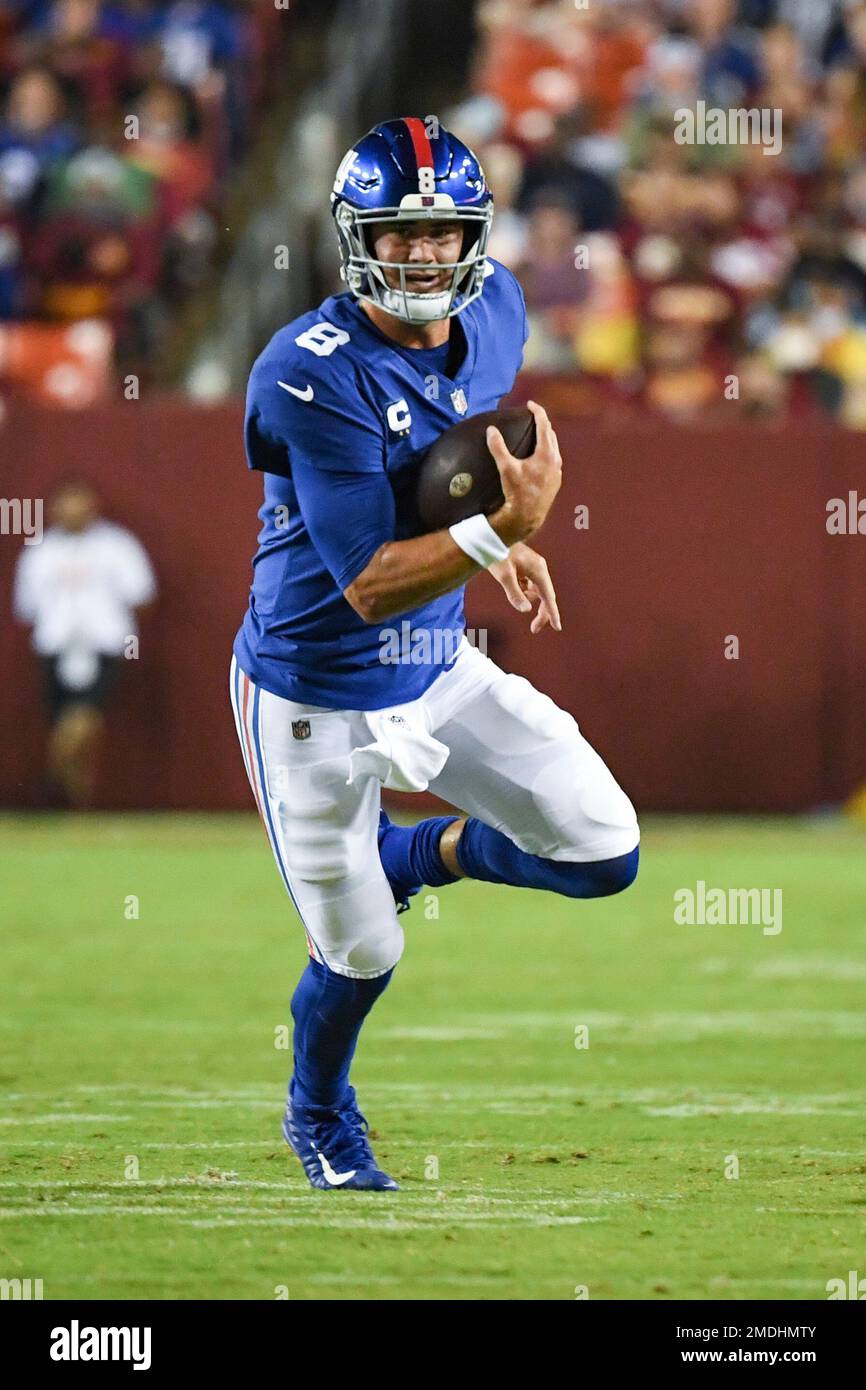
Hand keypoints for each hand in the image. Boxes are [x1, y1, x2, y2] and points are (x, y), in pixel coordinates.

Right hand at [487, 400, 561, 545]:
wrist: (527, 517)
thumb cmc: (517, 492)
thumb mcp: (506, 468)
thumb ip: (498, 447)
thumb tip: (491, 430)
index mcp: (546, 454)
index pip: (544, 425)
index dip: (537, 412)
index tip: (530, 404)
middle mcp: (555, 461)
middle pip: (551, 435)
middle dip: (543, 423)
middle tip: (533, 416)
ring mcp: (557, 472)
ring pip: (554, 448)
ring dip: (546, 438)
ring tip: (537, 434)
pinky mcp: (555, 482)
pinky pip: (553, 460)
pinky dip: (547, 452)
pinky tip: (539, 457)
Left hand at [488, 542, 560, 633]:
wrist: (492, 535)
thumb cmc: (497, 553)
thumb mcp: (503, 576)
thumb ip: (514, 594)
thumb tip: (526, 610)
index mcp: (538, 570)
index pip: (549, 597)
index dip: (553, 614)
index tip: (557, 628)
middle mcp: (540, 569)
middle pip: (546, 596)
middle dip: (542, 613)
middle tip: (534, 629)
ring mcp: (534, 568)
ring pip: (537, 591)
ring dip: (528, 599)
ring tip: (511, 587)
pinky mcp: (527, 567)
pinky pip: (529, 585)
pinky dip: (523, 590)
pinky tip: (512, 583)